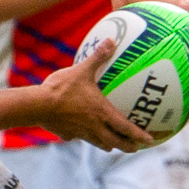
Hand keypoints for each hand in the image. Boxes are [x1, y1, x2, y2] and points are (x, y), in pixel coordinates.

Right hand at [37, 39, 155, 152]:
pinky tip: (79, 133)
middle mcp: (94, 127)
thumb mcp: (82, 70)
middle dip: (127, 146)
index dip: (139, 135)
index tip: (150, 140)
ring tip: (113, 146)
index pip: (125, 128)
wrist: (38, 105)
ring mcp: (80, 133)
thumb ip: (98, 57)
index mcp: (102, 112)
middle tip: (136, 148)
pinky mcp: (67, 134)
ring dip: (108, 145)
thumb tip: (112, 40)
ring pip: (99, 143)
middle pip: (115, 142)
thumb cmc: (62, 88)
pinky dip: (83, 137)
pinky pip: (78, 137)